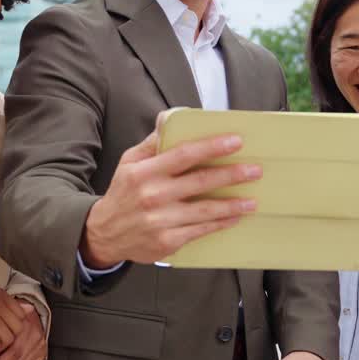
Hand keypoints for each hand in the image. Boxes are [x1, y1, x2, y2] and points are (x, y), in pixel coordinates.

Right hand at [80, 119, 256, 267]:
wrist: (104, 233)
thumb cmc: (123, 192)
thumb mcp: (130, 162)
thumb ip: (153, 142)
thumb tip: (169, 117)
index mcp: (144, 172)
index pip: (184, 155)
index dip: (212, 147)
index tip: (235, 141)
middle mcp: (153, 195)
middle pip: (200, 182)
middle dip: (231, 175)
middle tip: (254, 170)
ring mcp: (160, 220)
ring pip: (204, 211)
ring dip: (232, 205)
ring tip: (252, 200)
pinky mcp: (167, 242)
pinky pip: (199, 230)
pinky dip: (219, 224)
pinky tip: (233, 218)